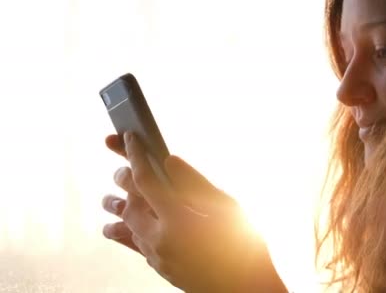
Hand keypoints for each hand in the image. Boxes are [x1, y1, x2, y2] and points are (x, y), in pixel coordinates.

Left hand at [101, 133, 286, 291]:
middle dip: (124, 181)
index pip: (146, 180)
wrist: (245, 288)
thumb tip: (170, 160)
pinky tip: (122, 227)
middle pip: (129, 204)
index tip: (128, 138)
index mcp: (179, 220)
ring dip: (117, 209)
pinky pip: (133, 247)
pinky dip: (125, 232)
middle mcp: (161, 239)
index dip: (135, 156)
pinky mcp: (159, 268)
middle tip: (122, 167)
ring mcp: (158, 256)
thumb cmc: (244, 248)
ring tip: (109, 198)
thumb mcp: (227, 209)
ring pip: (125, 227)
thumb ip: (196, 184)